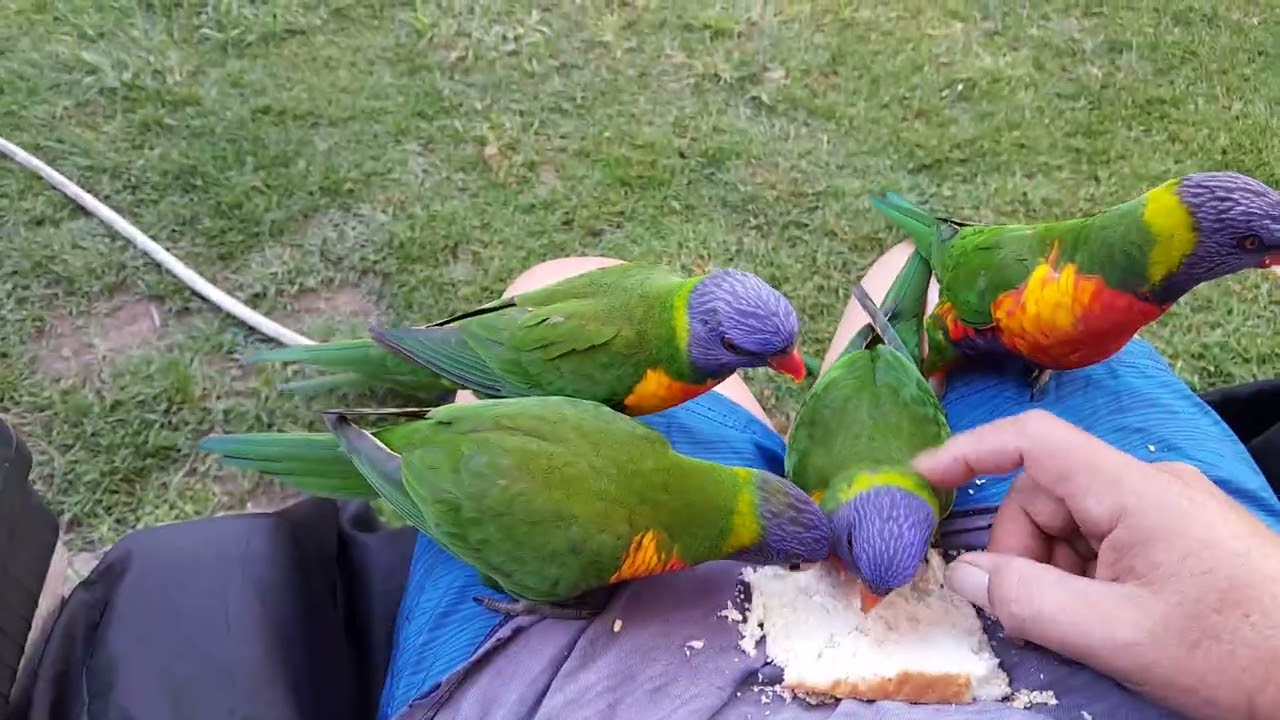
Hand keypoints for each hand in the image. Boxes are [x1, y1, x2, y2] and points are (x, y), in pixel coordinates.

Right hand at [911, 409, 1279, 719]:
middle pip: (1049, 494)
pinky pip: (1108, 539)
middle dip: (1023, 550)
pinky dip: (1087, 577)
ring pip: (1075, 523)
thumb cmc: (1231, 652)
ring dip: (1057, 570)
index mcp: (1133, 490)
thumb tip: (966, 575)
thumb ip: (1030, 603)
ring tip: (1087, 628)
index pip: (1035, 441)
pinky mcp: (1183, 535)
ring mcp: (1169, 508)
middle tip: (1033, 614)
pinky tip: (1110, 621)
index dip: (970, 451)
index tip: (920, 476)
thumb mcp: (1118, 637)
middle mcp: (1150, 484)